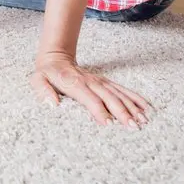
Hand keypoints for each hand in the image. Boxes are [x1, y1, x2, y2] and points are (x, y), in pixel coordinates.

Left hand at [30, 52, 150, 127]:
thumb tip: (53, 104)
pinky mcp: (105, 82)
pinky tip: (146, 108)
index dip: (99, 110)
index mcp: (74, 83)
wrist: (56, 57)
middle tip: (133, 127)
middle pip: (109, 97)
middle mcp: (90, 82)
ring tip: (144, 120)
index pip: (90, 98)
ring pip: (119, 94)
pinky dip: (135, 98)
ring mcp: (100, 81)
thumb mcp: (37, 80)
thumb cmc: (47, 73)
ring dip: (132, 107)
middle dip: (122, 112)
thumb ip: (43, 91)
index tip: (108, 123)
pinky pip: (122, 90)